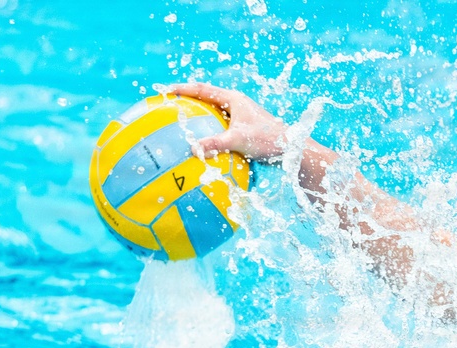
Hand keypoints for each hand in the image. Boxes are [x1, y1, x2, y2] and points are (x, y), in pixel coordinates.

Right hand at [166, 83, 288, 160]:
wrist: (292, 149)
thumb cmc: (269, 140)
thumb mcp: (240, 140)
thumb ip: (216, 144)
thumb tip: (194, 149)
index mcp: (233, 99)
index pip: (201, 89)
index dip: (182, 89)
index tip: (164, 90)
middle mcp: (236, 105)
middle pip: (206, 98)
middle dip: (187, 100)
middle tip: (168, 105)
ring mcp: (240, 117)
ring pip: (213, 113)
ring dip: (198, 116)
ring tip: (180, 124)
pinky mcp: (244, 129)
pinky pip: (221, 127)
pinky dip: (209, 131)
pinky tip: (201, 144)